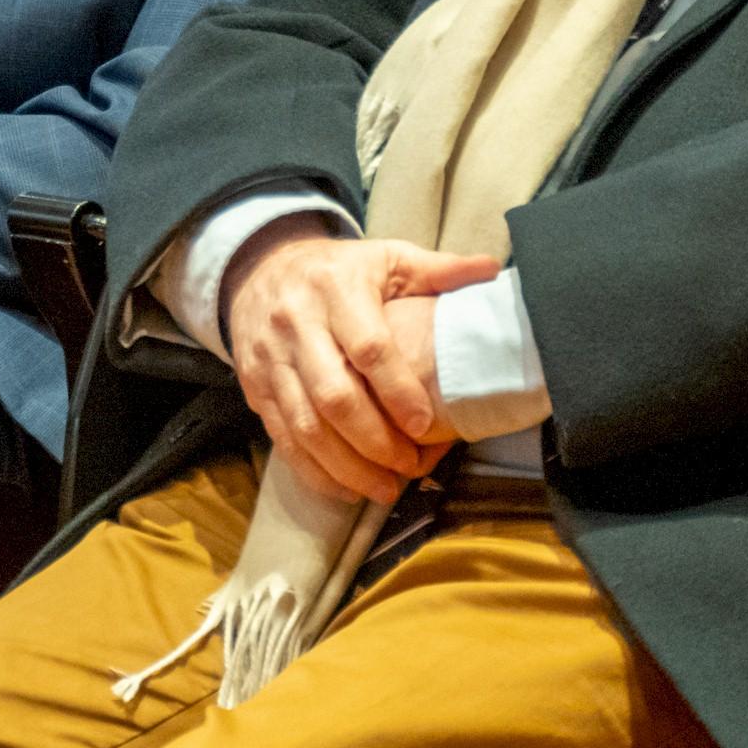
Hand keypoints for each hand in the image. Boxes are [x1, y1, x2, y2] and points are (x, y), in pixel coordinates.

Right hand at [224, 231, 500, 504]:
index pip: (368, 348)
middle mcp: (296, 324)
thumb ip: (438, 270)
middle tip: (410, 467)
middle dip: (375, 441)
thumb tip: (492, 270)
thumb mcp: (387, 258)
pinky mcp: (254, 387)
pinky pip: (282, 438)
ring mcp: (270, 358)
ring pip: (305, 425)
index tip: (427, 425)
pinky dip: (314, 471)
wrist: (259, 269)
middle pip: (333, 396)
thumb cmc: (339, 271)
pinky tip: (346, 488)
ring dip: (346, 467)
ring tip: (385, 489)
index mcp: (335, 289)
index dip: (398, 390)